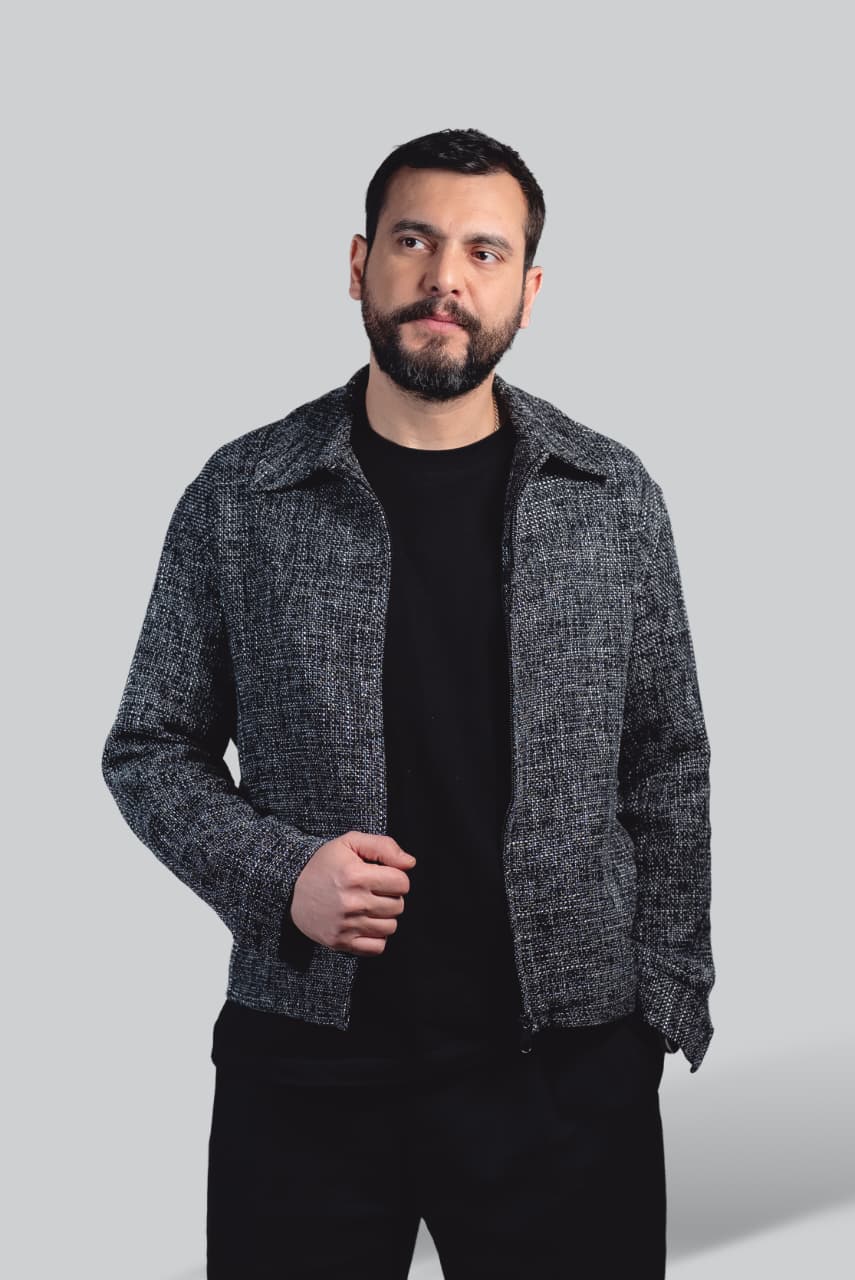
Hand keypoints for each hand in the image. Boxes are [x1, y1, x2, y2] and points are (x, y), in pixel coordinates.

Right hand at [289, 831, 416, 955]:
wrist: (290, 889)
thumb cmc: (324, 864)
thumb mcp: (350, 843)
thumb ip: (383, 846)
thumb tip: (410, 863)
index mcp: (355, 875)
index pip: (402, 882)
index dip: (396, 877)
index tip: (382, 875)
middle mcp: (352, 902)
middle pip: (399, 905)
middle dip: (391, 896)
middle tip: (374, 890)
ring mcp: (346, 925)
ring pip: (391, 927)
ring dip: (385, 916)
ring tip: (369, 906)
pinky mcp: (341, 942)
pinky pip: (378, 947)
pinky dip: (376, 937)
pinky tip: (365, 923)